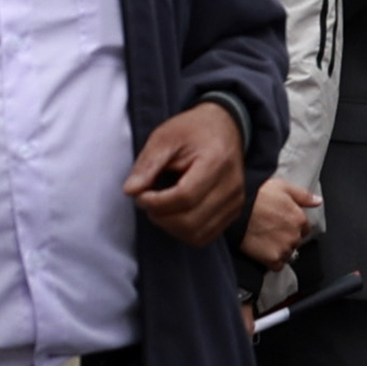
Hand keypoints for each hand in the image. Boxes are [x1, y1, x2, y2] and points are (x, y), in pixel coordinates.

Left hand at [126, 99, 248, 245]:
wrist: (224, 128)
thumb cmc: (194, 131)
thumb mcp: (165, 137)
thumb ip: (147, 164)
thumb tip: (131, 191)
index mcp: (216, 162)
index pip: (186, 196)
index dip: (157, 202)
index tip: (141, 196)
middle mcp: (232, 186)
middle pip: (191, 221)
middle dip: (161, 217)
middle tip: (147, 202)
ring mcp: (235, 202)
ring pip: (197, 234)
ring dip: (170, 227)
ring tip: (160, 208)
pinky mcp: (234, 212)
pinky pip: (205, 236)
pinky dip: (184, 232)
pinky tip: (174, 215)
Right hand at [240, 176, 317, 267]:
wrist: (236, 209)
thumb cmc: (256, 196)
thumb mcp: (282, 187)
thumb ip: (303, 196)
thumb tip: (318, 201)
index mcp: (299, 218)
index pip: (304, 228)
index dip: (292, 226)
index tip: (281, 224)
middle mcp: (295, 235)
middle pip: (295, 241)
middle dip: (285, 237)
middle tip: (269, 230)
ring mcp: (284, 248)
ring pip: (287, 254)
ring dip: (279, 250)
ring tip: (264, 239)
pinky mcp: (272, 259)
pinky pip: (277, 266)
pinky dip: (272, 261)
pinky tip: (262, 251)